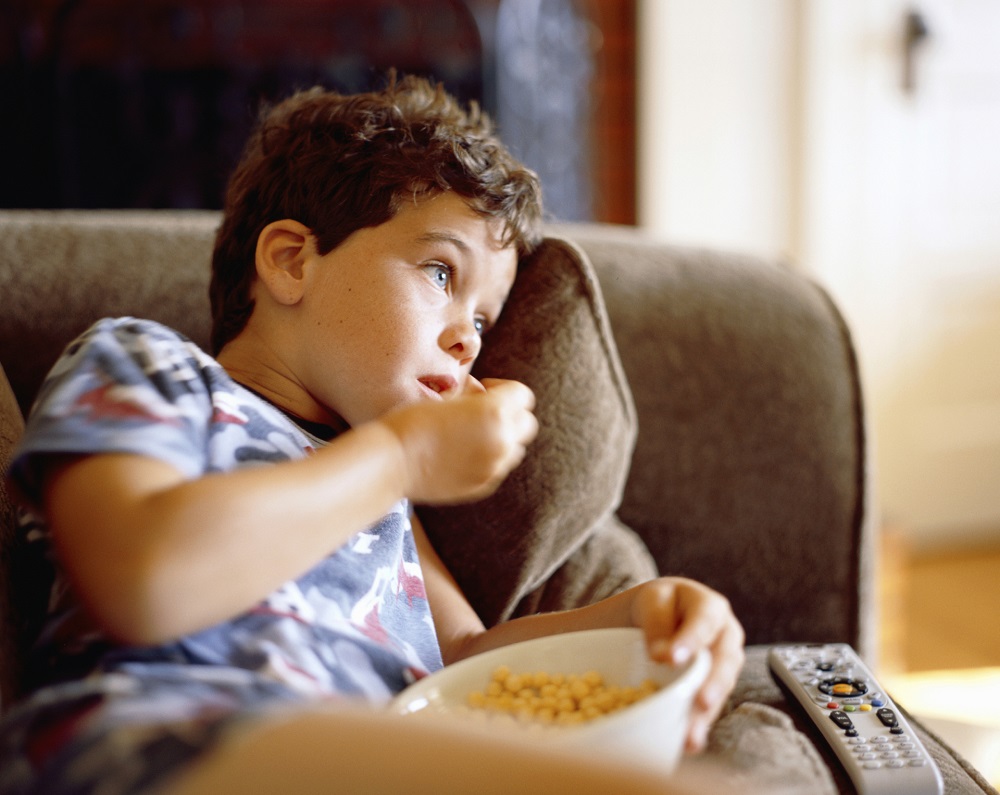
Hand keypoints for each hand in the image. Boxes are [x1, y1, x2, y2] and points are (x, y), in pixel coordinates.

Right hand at [378, 377, 537, 504]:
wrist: (392, 462)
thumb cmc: (412, 422)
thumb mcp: (447, 397)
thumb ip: (475, 395)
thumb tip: (483, 393)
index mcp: (494, 412)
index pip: (523, 395)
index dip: (504, 389)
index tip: (484, 391)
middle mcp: (502, 440)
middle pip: (527, 423)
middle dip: (511, 415)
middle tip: (483, 413)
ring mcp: (495, 467)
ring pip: (516, 448)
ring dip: (503, 438)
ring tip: (472, 435)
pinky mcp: (484, 485)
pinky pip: (499, 467)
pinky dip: (489, 458)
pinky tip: (461, 453)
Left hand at [629, 578, 744, 752]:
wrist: (656, 617)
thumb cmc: (655, 606)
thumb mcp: (652, 602)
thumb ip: (657, 622)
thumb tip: (662, 655)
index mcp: (709, 606)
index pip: (704, 620)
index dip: (691, 640)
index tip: (672, 658)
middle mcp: (725, 635)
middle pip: (725, 658)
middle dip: (712, 682)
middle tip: (700, 701)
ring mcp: (724, 663)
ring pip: (722, 687)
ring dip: (707, 712)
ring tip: (691, 734)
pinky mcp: (715, 687)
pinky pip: (713, 706)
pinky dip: (700, 724)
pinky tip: (688, 743)